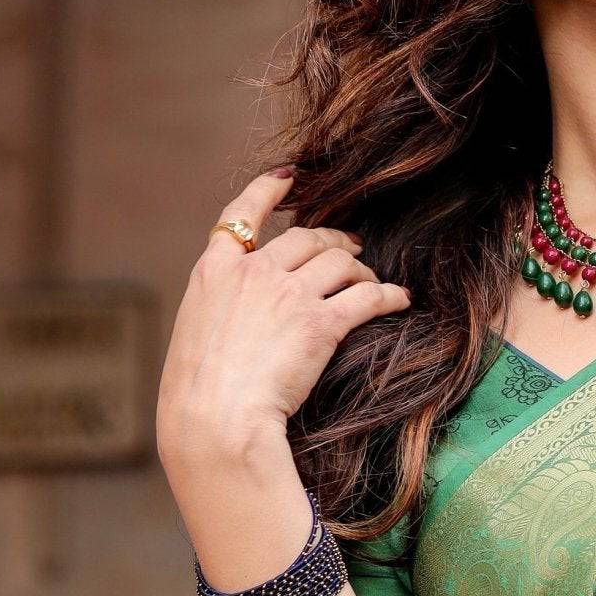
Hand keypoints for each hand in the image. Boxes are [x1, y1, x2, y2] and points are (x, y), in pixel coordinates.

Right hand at [156, 166, 411, 461]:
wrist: (216, 418)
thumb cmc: (198, 395)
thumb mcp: (195, 336)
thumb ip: (222, 312)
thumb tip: (241, 319)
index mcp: (214, 272)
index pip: (240, 215)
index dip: (267, 191)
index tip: (289, 177)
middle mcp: (254, 272)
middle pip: (306, 238)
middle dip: (335, 240)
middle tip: (353, 249)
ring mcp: (289, 294)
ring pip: (340, 262)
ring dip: (362, 269)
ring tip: (373, 280)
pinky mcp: (322, 323)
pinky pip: (367, 297)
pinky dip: (389, 295)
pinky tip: (400, 300)